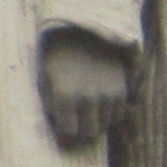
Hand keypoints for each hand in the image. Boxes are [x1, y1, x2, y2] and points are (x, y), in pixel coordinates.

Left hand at [37, 25, 132, 149]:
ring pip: (105, 125)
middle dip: (81, 130)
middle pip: (89, 133)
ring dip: (96, 120)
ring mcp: (108, 95)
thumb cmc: (57, 58)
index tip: (63, 124)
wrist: (85, 32)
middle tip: (76, 119)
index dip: (64, 131)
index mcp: (65, 96)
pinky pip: (119, 115)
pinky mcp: (122, 90)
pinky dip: (110, 113)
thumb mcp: (44, 79)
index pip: (68, 132)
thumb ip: (50, 106)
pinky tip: (100, 101)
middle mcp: (89, 98)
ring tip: (86, 105)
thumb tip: (60, 128)